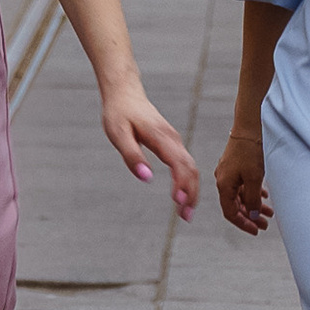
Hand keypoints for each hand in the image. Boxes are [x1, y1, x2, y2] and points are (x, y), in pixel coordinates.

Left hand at [102, 80, 199, 218]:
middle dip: (191, 193)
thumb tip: (146, 178)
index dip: (182, 185)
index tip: (179, 203)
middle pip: (191, 169)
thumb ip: (132, 156)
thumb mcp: (118, 135)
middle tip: (185, 217)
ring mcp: (174, 141)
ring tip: (185, 212)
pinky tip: (181, 195)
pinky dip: (187, 181)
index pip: (180, 164)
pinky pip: (185, 164)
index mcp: (161, 138)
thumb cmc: (118, 113)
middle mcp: (172, 139)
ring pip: (191, 167)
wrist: (124, 93)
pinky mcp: (171, 143)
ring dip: (191, 190)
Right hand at [215, 124, 273, 234]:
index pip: (231, 212)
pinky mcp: (237, 165)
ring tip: (269, 212)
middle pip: (236, 205)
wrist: (252, 124)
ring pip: (241, 195)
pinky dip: (254, 193)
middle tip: (265, 224)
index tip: (256, 230)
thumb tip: (252, 215)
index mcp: (224, 184)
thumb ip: (252, 199)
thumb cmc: (251, 150)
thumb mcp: (254, 178)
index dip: (243, 224)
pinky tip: (264, 195)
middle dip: (251, 216)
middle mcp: (224, 179)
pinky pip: (243, 185)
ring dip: (254, 205)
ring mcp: (230, 172)